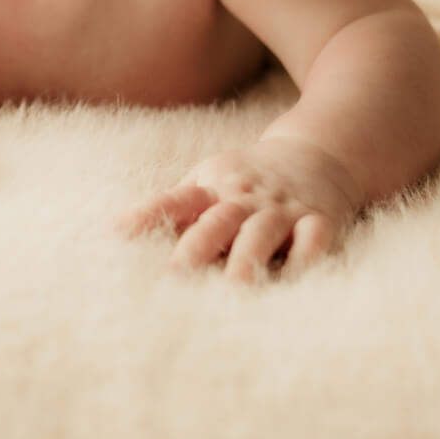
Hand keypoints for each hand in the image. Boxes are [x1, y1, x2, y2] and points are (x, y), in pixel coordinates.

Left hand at [114, 136, 362, 280]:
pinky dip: (305, 260)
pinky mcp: (320, 219)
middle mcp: (245, 196)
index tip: (119, 233)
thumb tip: (125, 238)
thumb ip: (181, 210)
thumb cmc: (251, 179)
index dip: (147, 215)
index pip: (175, 200)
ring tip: (236, 287)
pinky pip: (312, 240)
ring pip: (263, 232)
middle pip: (217, 220)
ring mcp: (283, 208)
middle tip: (174, 277)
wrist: (319, 151)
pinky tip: (296, 281)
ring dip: (248, 258)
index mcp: (213, 186)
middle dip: (195, 248)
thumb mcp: (213, 181)